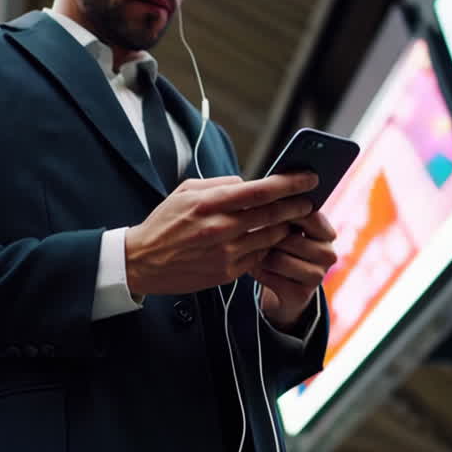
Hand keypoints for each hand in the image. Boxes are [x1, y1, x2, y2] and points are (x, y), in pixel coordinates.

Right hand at [124, 173, 317, 295]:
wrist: (142, 262)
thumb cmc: (164, 223)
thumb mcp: (184, 192)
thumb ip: (219, 184)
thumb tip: (248, 183)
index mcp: (209, 203)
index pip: (260, 190)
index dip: (289, 184)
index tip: (309, 178)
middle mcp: (220, 228)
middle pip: (272, 214)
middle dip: (296, 206)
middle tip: (309, 200)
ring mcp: (225, 253)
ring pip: (270, 237)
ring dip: (285, 228)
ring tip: (290, 220)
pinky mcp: (226, 273)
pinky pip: (258, 257)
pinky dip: (267, 247)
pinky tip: (269, 240)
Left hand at [251, 211, 337, 331]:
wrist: (284, 291)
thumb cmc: (281, 250)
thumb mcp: (285, 230)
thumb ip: (282, 214)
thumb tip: (265, 197)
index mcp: (327, 233)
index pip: (310, 216)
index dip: (285, 212)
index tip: (264, 208)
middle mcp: (328, 255)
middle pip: (290, 239)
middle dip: (266, 238)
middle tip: (251, 236)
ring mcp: (317, 276)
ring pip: (278, 259)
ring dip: (259, 256)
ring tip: (251, 252)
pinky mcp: (301, 294)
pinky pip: (270, 277)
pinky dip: (257, 272)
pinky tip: (255, 269)